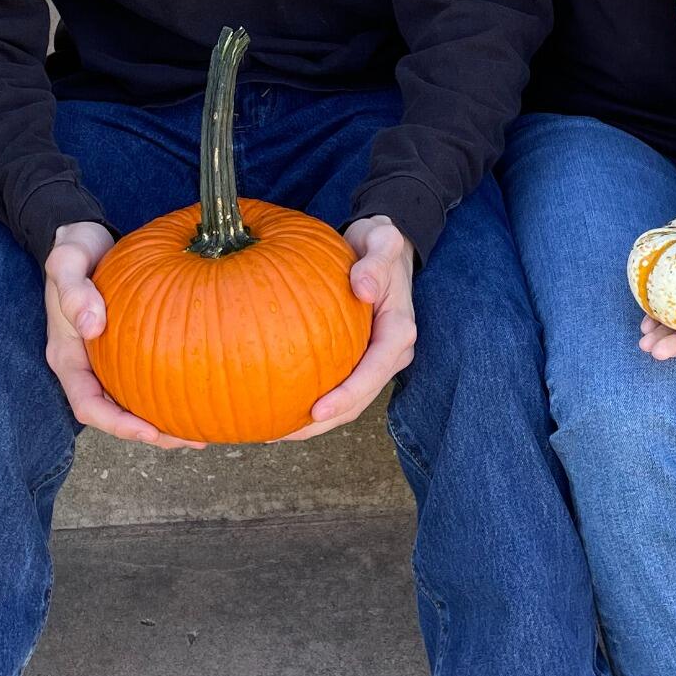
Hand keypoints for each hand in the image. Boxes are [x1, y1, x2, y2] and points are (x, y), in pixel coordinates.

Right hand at [43, 220, 203, 449]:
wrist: (86, 237)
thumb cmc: (75, 249)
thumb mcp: (67, 261)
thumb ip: (73, 290)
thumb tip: (91, 325)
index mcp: (68, 357)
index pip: (88, 406)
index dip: (117, 424)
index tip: (149, 430)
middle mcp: (87, 366)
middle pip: (117, 415)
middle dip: (152, 433)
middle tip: (194, 438)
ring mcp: (108, 360)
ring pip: (135, 402)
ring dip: (166, 420)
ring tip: (205, 429)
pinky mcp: (129, 349)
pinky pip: (149, 379)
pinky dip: (172, 391)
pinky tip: (203, 390)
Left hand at [280, 214, 416, 439]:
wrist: (383, 248)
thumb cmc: (380, 245)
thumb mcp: (383, 242)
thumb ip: (376, 261)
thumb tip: (362, 288)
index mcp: (398, 330)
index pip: (375, 371)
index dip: (348, 395)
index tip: (318, 411)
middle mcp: (390, 352)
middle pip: (361, 398)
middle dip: (326, 421)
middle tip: (286, 433)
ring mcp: (375, 359)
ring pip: (350, 400)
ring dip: (317, 421)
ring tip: (277, 431)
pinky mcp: (359, 358)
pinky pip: (338, 384)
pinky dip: (312, 399)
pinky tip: (279, 405)